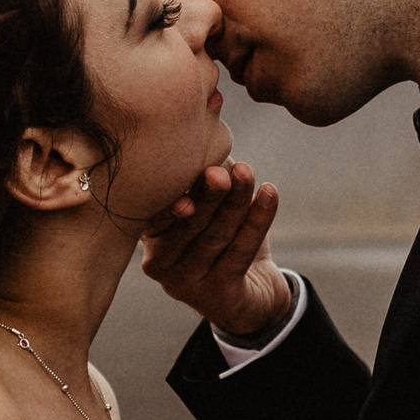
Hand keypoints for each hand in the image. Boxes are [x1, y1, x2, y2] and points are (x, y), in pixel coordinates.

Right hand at [141, 162, 293, 341]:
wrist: (250, 296)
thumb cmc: (223, 239)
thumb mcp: (209, 205)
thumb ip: (205, 172)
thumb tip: (211, 123)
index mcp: (149, 236)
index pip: (159, 208)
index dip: (177, 186)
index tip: (189, 160)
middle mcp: (159, 263)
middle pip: (188, 223)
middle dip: (208, 193)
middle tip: (220, 170)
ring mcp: (185, 284)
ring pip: (215, 237)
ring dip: (235, 202)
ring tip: (248, 173)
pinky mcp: (217, 296)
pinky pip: (240, 253)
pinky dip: (257, 220)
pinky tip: (270, 194)